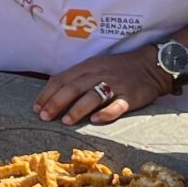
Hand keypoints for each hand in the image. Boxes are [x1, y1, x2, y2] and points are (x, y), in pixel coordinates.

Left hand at [34, 48, 167, 125]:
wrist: (151, 65)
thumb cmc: (118, 68)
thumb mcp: (94, 66)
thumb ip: (76, 78)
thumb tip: (54, 96)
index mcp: (87, 67)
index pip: (62, 79)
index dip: (47, 94)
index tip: (36, 108)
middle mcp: (98, 74)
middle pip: (73, 87)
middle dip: (56, 102)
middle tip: (43, 117)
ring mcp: (115, 85)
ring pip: (92, 96)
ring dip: (77, 109)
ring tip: (65, 121)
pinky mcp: (130, 96)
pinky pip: (117, 105)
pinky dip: (106, 113)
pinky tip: (96, 121)